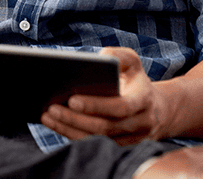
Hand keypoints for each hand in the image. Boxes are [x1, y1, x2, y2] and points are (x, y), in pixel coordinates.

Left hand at [39, 47, 174, 144]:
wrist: (155, 109)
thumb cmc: (135, 80)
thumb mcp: (133, 62)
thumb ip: (119, 55)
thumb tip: (100, 58)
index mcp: (144, 100)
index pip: (120, 108)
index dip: (96, 105)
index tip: (71, 99)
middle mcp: (140, 124)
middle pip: (105, 127)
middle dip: (75, 118)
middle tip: (52, 107)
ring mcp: (130, 140)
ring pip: (97, 139)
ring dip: (69, 129)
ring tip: (47, 116)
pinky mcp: (118, 147)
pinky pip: (93, 144)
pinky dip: (71, 135)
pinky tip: (54, 123)